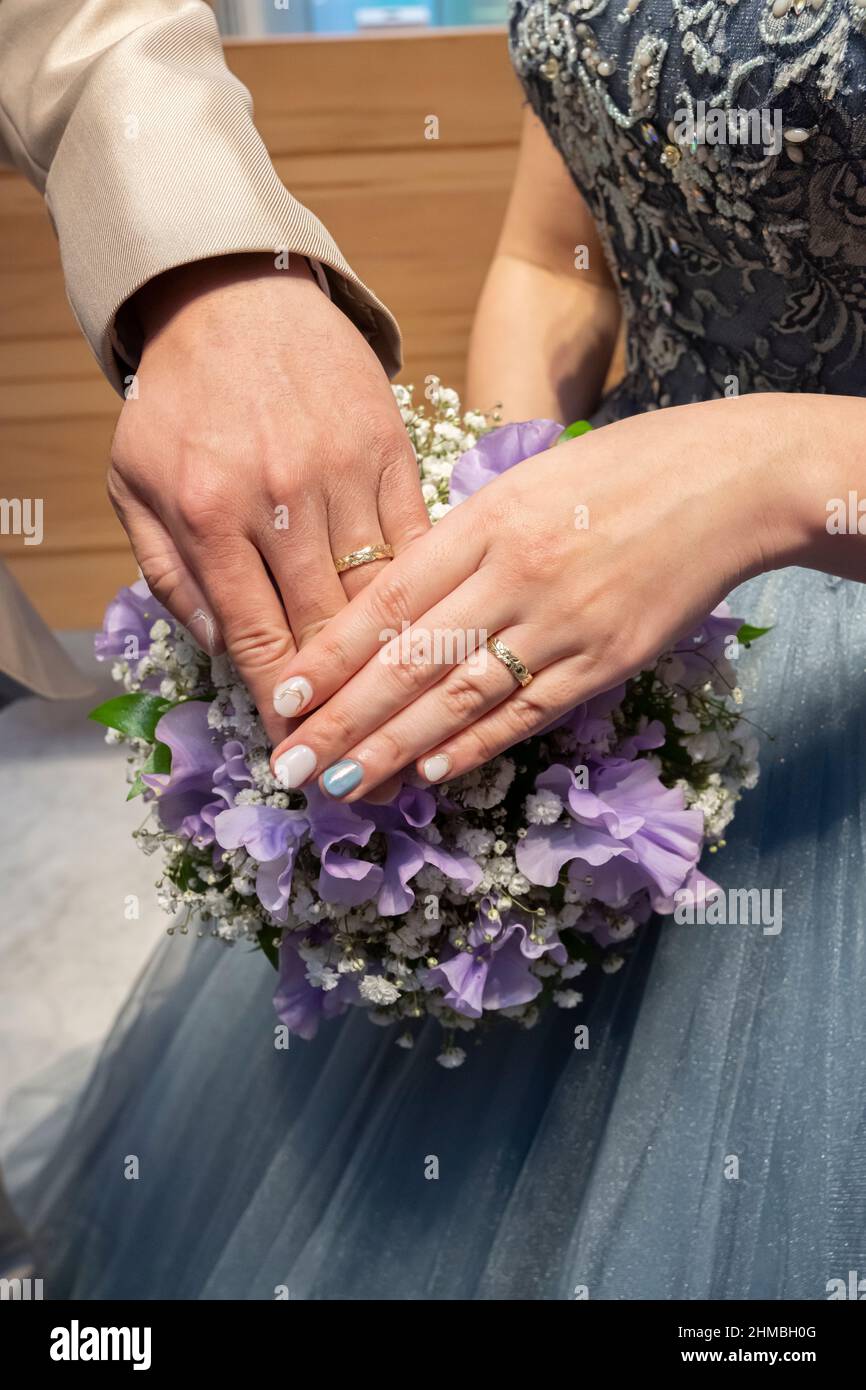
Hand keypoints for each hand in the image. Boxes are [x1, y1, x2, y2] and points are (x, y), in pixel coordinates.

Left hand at [107, 253, 428, 741]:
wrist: (232, 294)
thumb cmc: (178, 400)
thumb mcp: (135, 486)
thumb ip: (172, 575)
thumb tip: (226, 651)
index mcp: (210, 514)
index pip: (259, 638)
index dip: (284, 705)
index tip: (299, 751)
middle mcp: (282, 499)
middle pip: (326, 628)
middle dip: (339, 702)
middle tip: (352, 753)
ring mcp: (345, 473)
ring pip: (378, 592)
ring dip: (387, 661)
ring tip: (396, 712)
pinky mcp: (392, 449)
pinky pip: (414, 541)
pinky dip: (420, 593)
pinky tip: (425, 632)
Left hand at [266, 395, 807, 797]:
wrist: (730, 482)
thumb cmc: (623, 469)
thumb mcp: (527, 481)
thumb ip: (464, 539)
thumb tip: (401, 603)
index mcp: (486, 519)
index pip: (386, 600)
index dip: (330, 655)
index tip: (282, 695)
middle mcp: (515, 573)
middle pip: (409, 659)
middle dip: (342, 720)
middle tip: (289, 766)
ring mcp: (562, 622)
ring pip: (458, 696)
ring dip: (393, 748)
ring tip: (341, 786)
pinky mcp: (605, 660)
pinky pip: (526, 711)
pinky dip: (475, 746)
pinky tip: (430, 773)